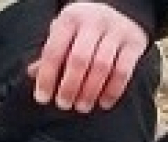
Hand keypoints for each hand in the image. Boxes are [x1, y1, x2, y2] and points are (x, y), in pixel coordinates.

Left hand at [29, 2, 148, 112]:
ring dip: (90, 91)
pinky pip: (123, 71)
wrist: (122, 9)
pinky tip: (104, 103)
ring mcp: (116, 31)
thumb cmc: (86, 28)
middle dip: (69, 86)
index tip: (42, 98)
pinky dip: (113, 91)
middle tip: (64, 104)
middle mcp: (94, 22)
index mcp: (71, 18)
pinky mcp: (135, 43)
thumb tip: (32, 74)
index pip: (54, 50)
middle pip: (79, 60)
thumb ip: (51, 53)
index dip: (47, 77)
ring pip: (102, 67)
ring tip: (82, 106)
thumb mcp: (66, 32)